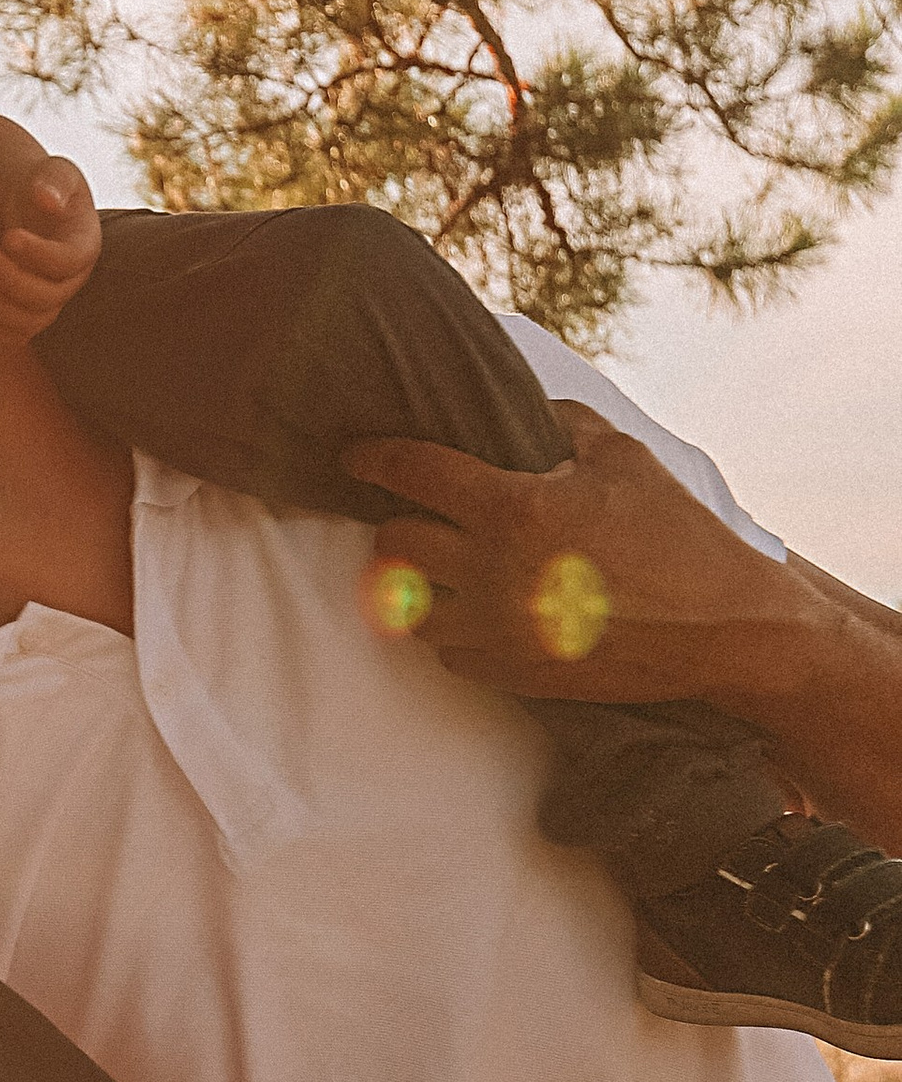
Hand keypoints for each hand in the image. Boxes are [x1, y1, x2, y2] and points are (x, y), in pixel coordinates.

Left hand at [0, 153, 102, 346]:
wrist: (21, 202)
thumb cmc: (38, 182)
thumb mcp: (51, 170)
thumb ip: (53, 180)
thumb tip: (46, 200)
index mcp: (84, 244)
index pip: (69, 261)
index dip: (39, 254)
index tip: (8, 236)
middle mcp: (70, 279)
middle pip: (49, 297)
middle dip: (11, 280)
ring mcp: (48, 300)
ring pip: (30, 322)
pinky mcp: (24, 313)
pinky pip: (11, 334)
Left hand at [344, 400, 801, 707]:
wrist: (725, 630)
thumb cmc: (678, 536)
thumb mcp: (624, 457)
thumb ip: (561, 423)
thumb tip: (521, 406)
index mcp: (515, 509)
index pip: (411, 473)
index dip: (372, 457)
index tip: (356, 454)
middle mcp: (493, 573)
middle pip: (392, 546)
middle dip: (395, 524)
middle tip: (415, 515)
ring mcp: (499, 632)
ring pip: (406, 610)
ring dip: (413, 585)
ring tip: (438, 567)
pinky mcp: (513, 675)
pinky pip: (447, 653)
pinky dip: (450, 630)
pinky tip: (476, 610)